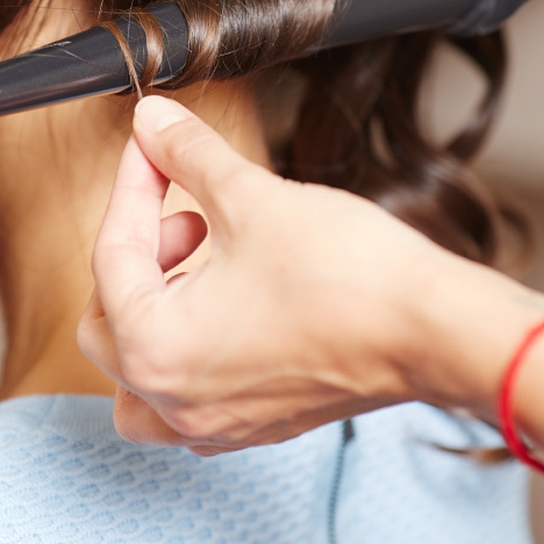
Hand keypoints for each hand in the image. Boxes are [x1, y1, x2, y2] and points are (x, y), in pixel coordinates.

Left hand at [77, 96, 526, 453]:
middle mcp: (176, 401)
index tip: (152, 146)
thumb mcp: (250, 198)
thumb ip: (188, 155)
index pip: (113, 255)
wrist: (434, 331)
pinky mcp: (257, 421)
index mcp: (156, 349)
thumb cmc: (347, 277)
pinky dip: (190, 339)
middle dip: (138, 250)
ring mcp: (217, 421)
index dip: (131, 185)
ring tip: (203, 254)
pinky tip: (231, 293)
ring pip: (141, 367)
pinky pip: (189, 388)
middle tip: (180, 209)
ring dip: (154, 304)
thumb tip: (153, 122)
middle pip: (108, 318)